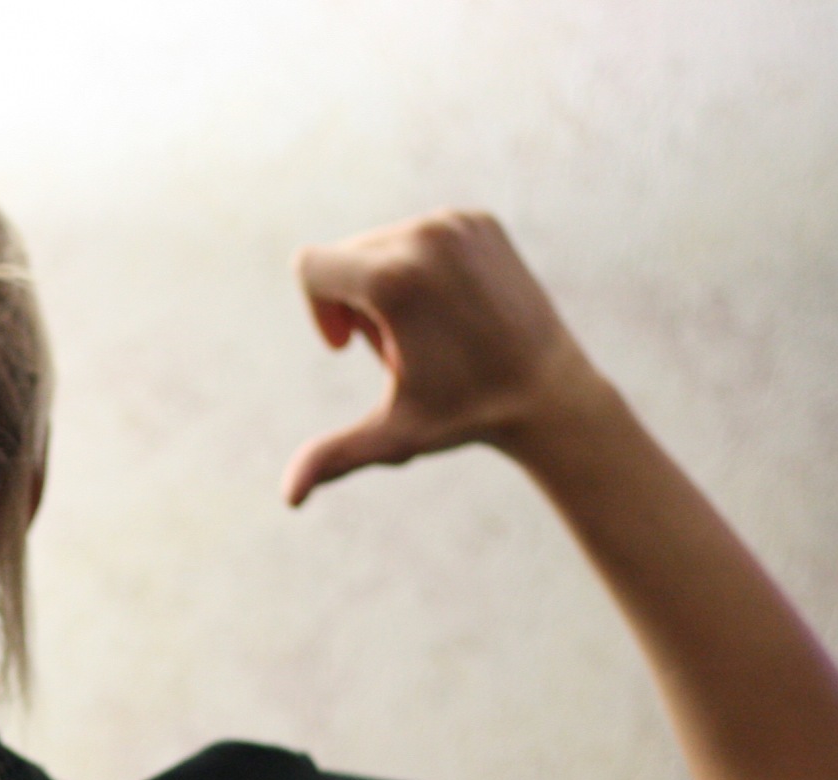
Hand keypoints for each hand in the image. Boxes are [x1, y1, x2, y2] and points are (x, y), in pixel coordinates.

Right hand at [283, 211, 602, 504]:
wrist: (550, 391)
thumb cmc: (465, 417)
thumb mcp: (393, 436)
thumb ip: (333, 457)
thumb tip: (288, 500)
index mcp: (394, 279)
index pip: (311, 267)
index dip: (318, 310)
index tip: (349, 347)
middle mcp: (423, 236)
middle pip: (345, 257)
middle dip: (355, 304)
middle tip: (400, 349)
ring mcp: (456, 223)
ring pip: (381, 244)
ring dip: (386, 287)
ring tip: (428, 331)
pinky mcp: (479, 220)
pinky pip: (419, 235)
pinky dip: (419, 269)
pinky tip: (450, 311)